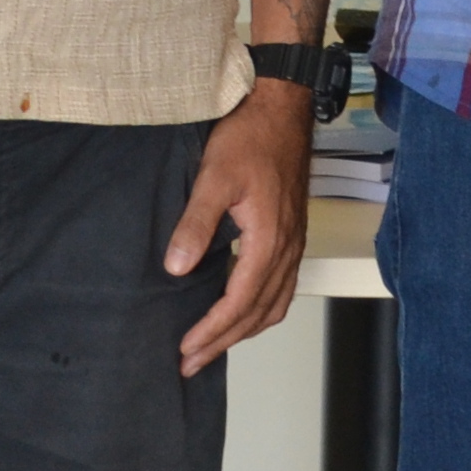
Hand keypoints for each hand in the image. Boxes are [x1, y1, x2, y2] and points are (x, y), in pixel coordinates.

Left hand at [165, 91, 310, 374]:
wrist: (281, 108)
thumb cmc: (251, 136)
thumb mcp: (214, 177)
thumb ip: (195, 224)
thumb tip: (177, 267)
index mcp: (269, 239)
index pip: (240, 301)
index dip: (213, 330)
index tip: (187, 348)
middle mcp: (287, 247)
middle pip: (258, 312)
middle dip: (224, 341)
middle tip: (190, 361)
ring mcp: (293, 243)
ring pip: (275, 304)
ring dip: (244, 331)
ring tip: (213, 346)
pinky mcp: (292, 235)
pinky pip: (282, 288)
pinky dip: (261, 310)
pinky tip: (242, 311)